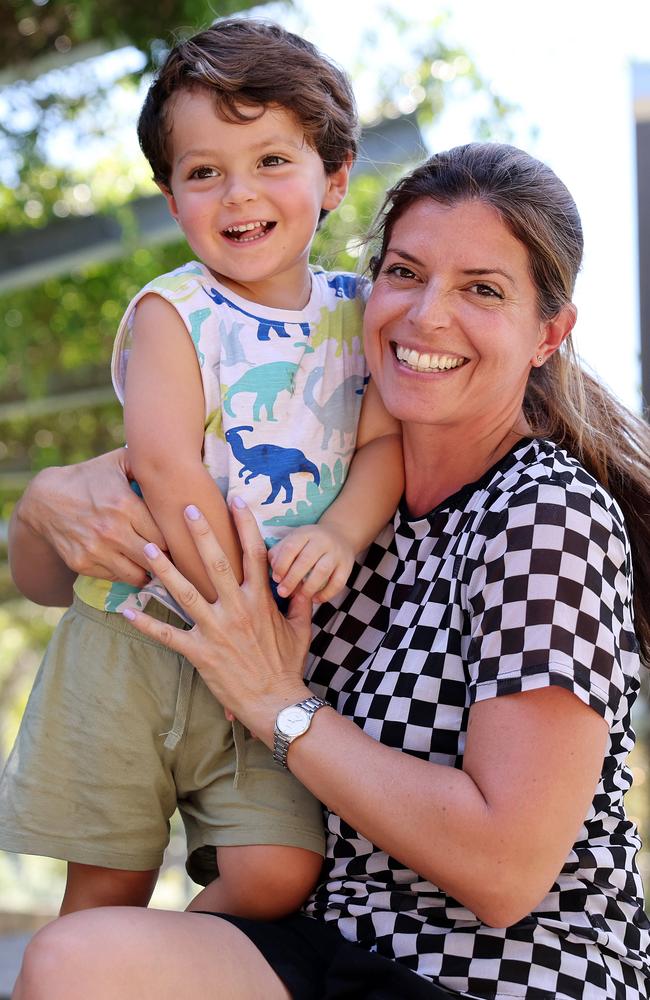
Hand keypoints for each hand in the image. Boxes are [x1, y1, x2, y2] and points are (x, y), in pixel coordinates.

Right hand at [18, 448, 165, 585]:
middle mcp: (111, 530)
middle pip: (154, 558)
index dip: (174, 538)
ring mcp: (96, 550)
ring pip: (137, 574)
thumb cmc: (89, 478)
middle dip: (165, 558)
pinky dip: (126, 573)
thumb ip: (147, 461)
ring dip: (147, 571)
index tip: (178, 538)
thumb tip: (177, 458)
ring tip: (154, 564)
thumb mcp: (116, 462)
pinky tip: (131, 564)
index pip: (164, 534)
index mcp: (125, 505)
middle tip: (172, 556)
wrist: (44, 500)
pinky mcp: (82, 564)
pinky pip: (115, 577)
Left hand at [123, 500, 313, 743]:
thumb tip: (304, 581)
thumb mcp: (301, 630)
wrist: (276, 703)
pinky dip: (146, 623)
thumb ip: (301, 602)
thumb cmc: (288, 667)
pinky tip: (127, 610)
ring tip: (149, 547)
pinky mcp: (200, 652)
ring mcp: (216, 630)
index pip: (255, 553)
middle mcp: (237, 609)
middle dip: (201, 534)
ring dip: (165, 569)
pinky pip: (168, 635)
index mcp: (261, 601)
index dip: (246, 524)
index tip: (236, 500)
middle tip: (186, 509)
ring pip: (186, 593)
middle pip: (217, 563)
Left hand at [267, 524, 355, 602]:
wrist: (340, 534)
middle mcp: (322, 541)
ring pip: (322, 571)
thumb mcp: (293, 541)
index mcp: (305, 533)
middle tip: (282, 593)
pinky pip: (338, 582)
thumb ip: (279, 554)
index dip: (281, 564)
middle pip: (306, 560)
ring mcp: (336, 553)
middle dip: (292, 579)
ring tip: (299, 598)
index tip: (275, 579)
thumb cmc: (307, 543)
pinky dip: (326, 594)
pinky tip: (315, 600)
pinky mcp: (347, 565)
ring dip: (309, 587)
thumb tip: (270, 572)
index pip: (291, 547)